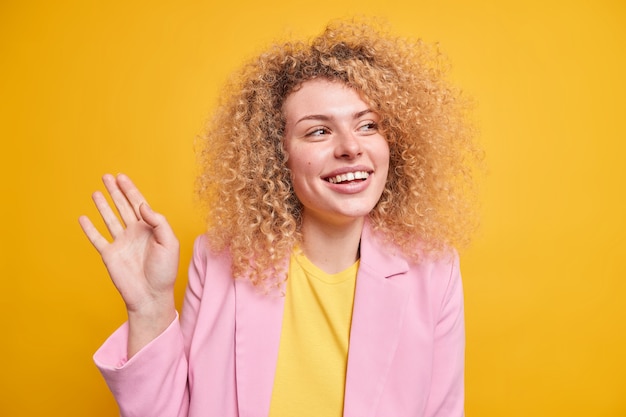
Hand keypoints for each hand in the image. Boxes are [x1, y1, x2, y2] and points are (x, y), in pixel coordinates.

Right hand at [79, 174, 178, 354]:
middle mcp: (134, 233)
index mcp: (150, 228)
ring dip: (103, 205)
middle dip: (116, 191)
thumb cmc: (164, 272)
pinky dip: (89, 229)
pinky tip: (83, 218)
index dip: (130, 190)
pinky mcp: (109, 255)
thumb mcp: (169, 243)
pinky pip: (97, 239)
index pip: (138, 204)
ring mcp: (121, 243)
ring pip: (109, 218)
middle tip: (107, 176)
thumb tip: (142, 206)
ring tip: (96, 191)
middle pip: (123, 207)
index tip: (122, 177)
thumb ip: (158, 222)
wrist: (151, 296)